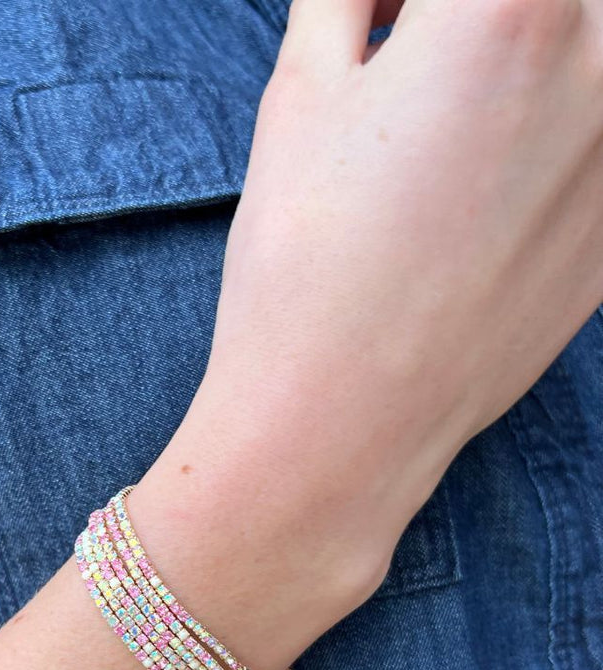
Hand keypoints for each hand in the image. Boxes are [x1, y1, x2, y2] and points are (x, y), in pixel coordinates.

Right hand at [183, 0, 602, 573]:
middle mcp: (599, 68)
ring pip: (585, 69)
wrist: (337, 421)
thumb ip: (349, 0)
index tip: (378, 21)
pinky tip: (474, 194)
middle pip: (550, 14)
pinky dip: (549, 142)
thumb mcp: (302, 97)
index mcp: (511, 5)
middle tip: (407, 59)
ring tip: (446, 123)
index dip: (404, 1)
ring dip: (521, 71)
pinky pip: (596, 149)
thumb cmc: (304, 264)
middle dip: (476, 25)